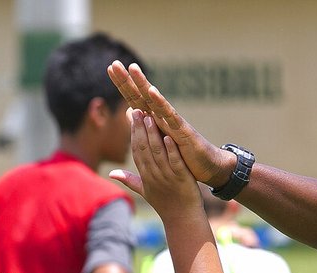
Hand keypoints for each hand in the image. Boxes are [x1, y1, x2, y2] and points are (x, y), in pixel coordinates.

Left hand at [108, 61, 233, 186]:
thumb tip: (129, 111)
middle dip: (128, 80)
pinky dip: (161, 104)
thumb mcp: (157, 140)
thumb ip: (142, 125)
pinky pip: (170, 116)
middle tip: (114, 63)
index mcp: (153, 120)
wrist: (207, 166)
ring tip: (133, 68)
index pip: (134, 99)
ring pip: (155, 101)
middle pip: (141, 96)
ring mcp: (173, 122)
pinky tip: (152, 92)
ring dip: (143, 84)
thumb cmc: (182, 154)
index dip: (123, 84)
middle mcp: (162, 117)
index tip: (110, 68)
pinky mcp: (183, 131)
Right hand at [110, 109, 201, 221]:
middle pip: (143, 149)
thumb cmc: (165, 204)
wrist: (182, 220)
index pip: (136, 150)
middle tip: (138, 110)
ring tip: (151, 117)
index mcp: (145, 175)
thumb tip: (111, 173)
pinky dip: (171, 149)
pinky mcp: (182, 179)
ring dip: (153, 134)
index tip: (132, 115)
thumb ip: (129, 180)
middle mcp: (153, 175)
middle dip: (140, 128)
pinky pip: (174, 162)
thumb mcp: (144, 191)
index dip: (133, 132)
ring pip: (157, 153)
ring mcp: (167, 177)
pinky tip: (169, 136)